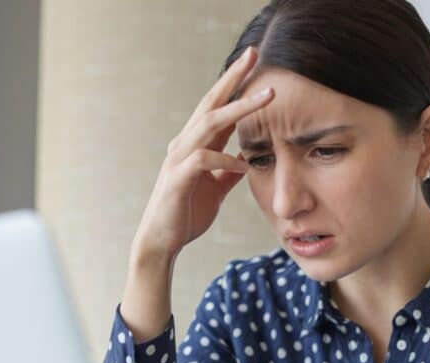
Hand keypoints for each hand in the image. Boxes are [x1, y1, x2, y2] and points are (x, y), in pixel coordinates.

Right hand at [131, 45, 274, 262]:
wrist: (162, 241)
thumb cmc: (187, 213)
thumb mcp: (216, 189)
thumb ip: (229, 171)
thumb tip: (247, 157)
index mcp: (197, 144)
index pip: (218, 107)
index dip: (236, 84)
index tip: (255, 62)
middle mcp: (185, 144)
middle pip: (211, 102)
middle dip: (233, 77)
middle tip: (254, 54)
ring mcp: (179, 159)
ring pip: (209, 124)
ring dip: (239, 108)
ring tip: (267, 96)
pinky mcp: (177, 178)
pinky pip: (203, 160)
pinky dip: (224, 159)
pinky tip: (243, 166)